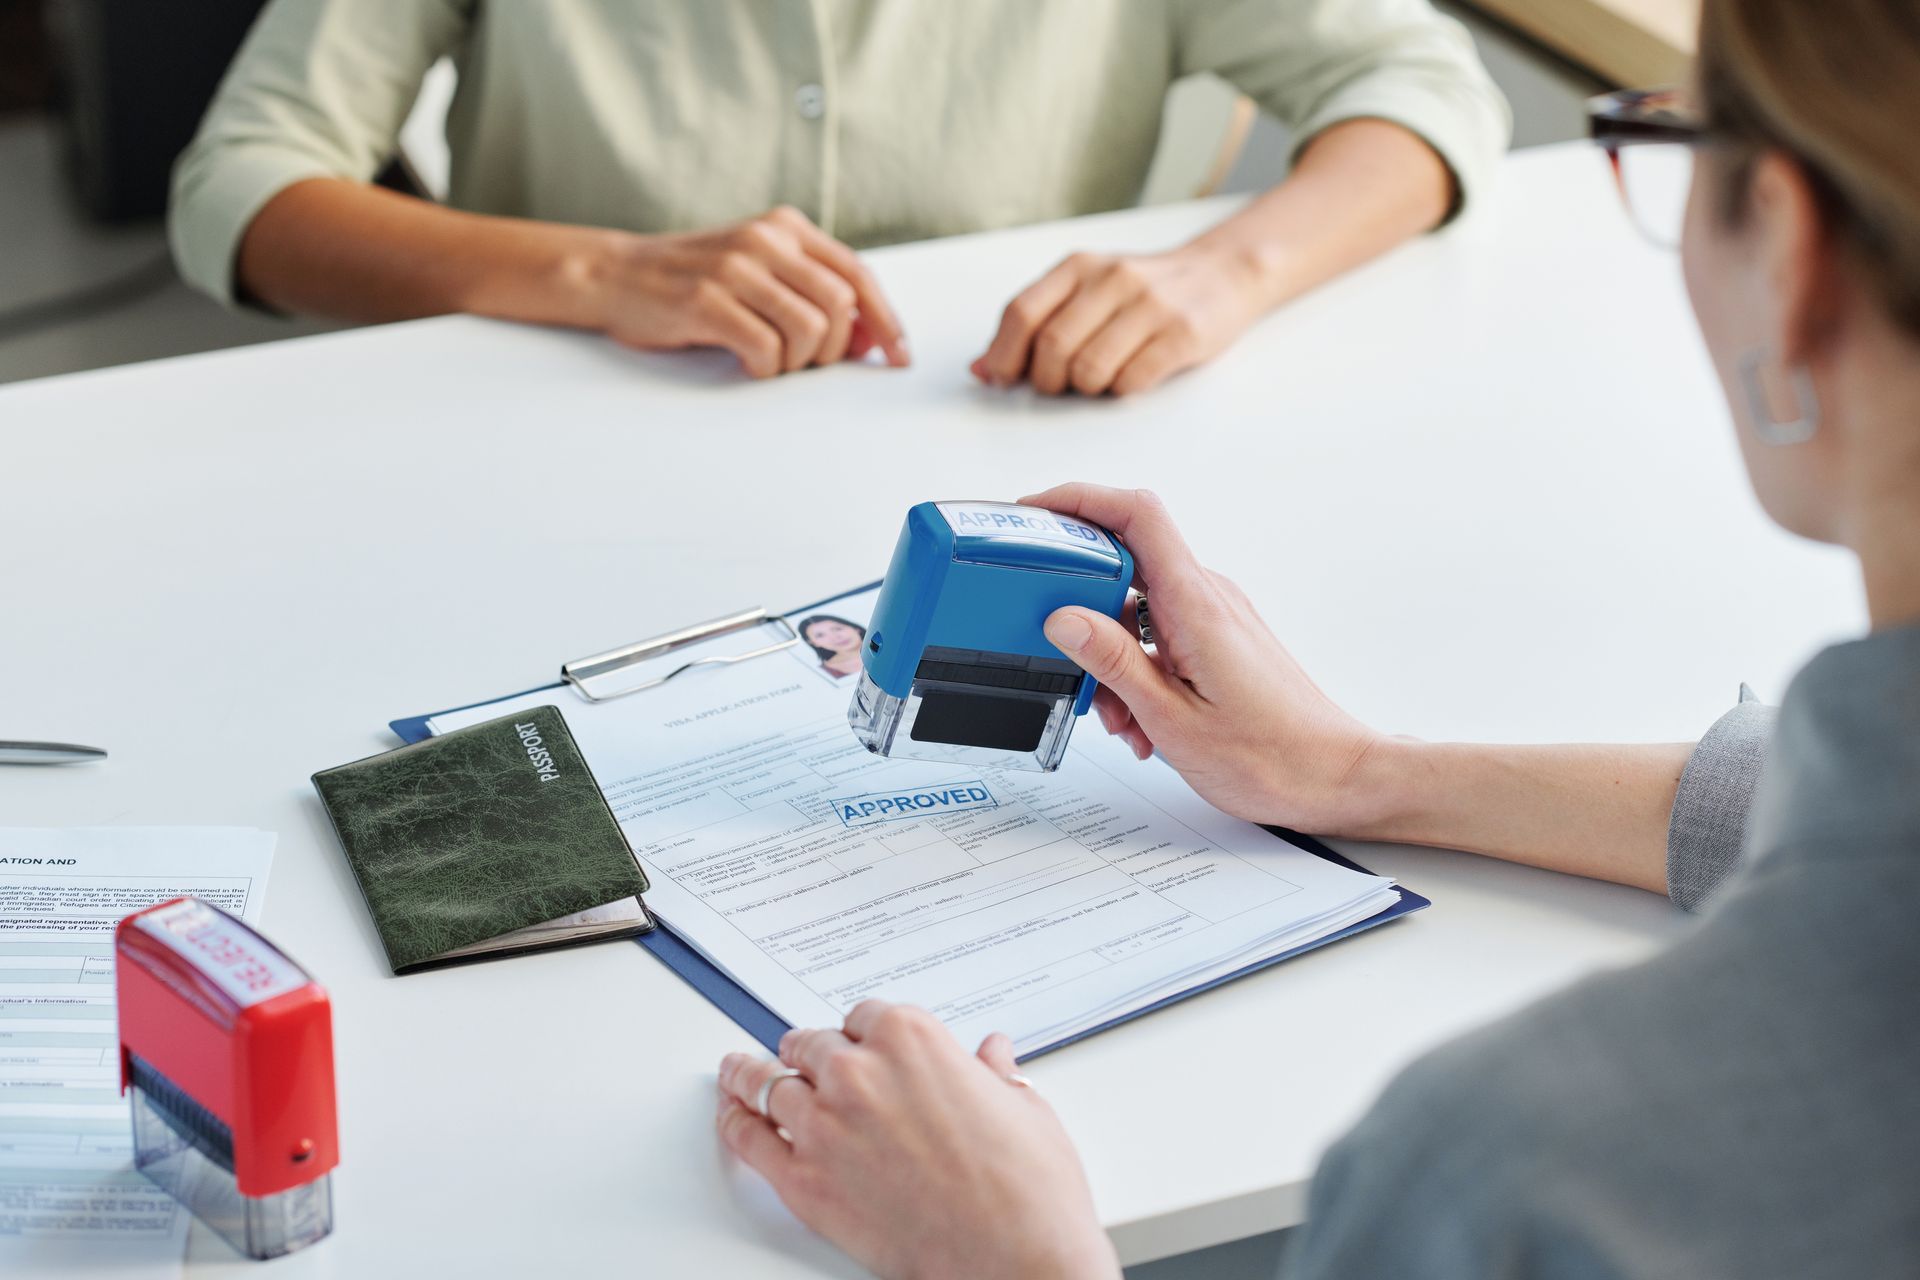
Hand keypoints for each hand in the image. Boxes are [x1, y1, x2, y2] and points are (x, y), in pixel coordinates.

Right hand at [590, 206, 908, 377]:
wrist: (615, 274)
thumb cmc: (692, 281)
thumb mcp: (757, 269)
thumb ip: (809, 291)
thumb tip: (868, 336)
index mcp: (785, 228)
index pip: (856, 272)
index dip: (885, 319)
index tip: (897, 356)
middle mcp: (765, 240)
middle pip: (839, 305)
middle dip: (834, 348)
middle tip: (807, 364)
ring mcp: (734, 267)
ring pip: (808, 328)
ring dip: (797, 361)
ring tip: (771, 361)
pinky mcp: (706, 300)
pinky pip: (764, 347)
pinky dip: (764, 367)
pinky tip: (747, 363)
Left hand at [716, 1001, 1116, 1279]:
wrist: (1015, 1257)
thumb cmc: (1026, 1188)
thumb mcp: (1023, 1108)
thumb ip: (993, 1074)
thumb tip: (992, 1056)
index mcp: (910, 1039)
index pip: (863, 1016)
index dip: (861, 1032)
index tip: (858, 1039)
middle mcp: (858, 1073)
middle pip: (811, 1045)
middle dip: (810, 1051)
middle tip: (803, 1057)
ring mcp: (824, 1126)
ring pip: (769, 1082)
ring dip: (755, 1075)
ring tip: (741, 1072)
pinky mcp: (804, 1181)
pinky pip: (749, 1139)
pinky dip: (735, 1121)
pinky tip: (731, 1114)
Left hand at [972, 246, 1262, 395]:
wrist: (1222, 272)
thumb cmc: (1142, 291)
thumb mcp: (1085, 290)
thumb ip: (1034, 324)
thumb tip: (981, 369)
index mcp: (1079, 266)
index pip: (1022, 313)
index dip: (1004, 356)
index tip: (1004, 378)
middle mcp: (1112, 279)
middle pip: (1051, 348)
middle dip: (1047, 381)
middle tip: (1061, 384)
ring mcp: (1149, 305)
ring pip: (1089, 370)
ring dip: (1085, 389)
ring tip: (1099, 378)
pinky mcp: (1181, 334)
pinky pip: (1131, 381)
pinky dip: (1121, 390)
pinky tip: (1130, 376)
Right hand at [1023, 483, 1391, 834]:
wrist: (1333, 778)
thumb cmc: (1271, 758)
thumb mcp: (1172, 719)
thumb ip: (1113, 663)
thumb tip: (1062, 618)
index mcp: (1195, 604)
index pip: (1136, 515)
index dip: (1080, 500)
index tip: (1036, 514)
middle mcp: (1208, 597)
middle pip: (1125, 564)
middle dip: (1083, 613)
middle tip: (1070, 664)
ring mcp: (1215, 616)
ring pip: (1138, 610)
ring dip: (1111, 657)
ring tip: (1121, 718)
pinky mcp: (1218, 639)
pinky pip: (1160, 634)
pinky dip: (1138, 670)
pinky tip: (1142, 721)